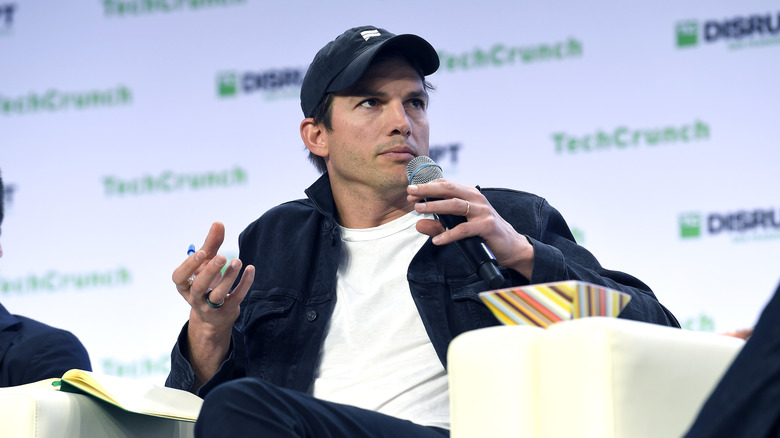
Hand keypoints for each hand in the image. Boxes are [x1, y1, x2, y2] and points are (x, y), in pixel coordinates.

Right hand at [171, 222, 254, 388]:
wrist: (214, 316)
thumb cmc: (207, 282)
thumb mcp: (206, 263)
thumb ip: (211, 244)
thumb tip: (218, 223)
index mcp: (184, 285)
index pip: (180, 278)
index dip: (189, 266)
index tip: (202, 253)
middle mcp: (194, 298)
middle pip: (200, 286)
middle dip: (211, 271)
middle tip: (223, 256)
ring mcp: (210, 307)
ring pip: (218, 295)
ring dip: (229, 277)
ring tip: (238, 261)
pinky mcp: (227, 312)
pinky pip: (236, 298)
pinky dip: (244, 284)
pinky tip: (250, 269)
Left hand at [407, 179, 533, 279]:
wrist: (510, 246)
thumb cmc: (484, 234)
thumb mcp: (458, 228)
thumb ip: (438, 226)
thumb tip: (418, 224)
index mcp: (469, 195)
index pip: (446, 185)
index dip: (427, 186)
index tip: (411, 191)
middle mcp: (476, 199)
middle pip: (448, 189)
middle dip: (427, 189)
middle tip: (410, 193)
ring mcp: (482, 211)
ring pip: (455, 205)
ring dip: (435, 207)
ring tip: (418, 210)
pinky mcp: (487, 225)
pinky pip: (464, 229)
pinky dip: (449, 234)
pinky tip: (437, 240)